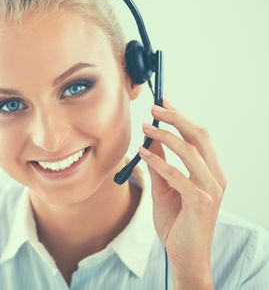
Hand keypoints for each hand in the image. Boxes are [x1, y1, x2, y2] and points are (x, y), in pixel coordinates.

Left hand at [138, 99, 226, 289]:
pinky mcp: (200, 203)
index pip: (198, 136)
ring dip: (165, 136)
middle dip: (176, 118)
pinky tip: (142, 153)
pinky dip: (159, 162)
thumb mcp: (164, 186)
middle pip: (199, 137)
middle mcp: (215, 177)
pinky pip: (177, 177)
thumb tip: (150, 136)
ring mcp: (211, 190)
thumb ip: (160, 162)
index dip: (181, 117)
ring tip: (145, 127)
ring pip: (190, 152)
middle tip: (154, 107)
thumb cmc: (176, 220)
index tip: (163, 102)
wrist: (184, 254)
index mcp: (210, 171)